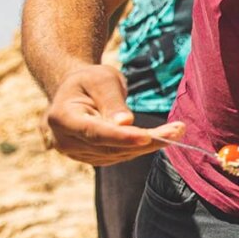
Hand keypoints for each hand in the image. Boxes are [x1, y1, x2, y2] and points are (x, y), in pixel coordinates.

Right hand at [45, 64, 181, 165]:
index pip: (93, 132)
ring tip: (176, 130)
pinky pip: (120, 156)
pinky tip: (161, 136)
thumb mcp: (101, 80)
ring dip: (150, 145)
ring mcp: (77, 153)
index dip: (120, 137)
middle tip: (177, 130)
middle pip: (109, 147)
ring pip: (118, 155)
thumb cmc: (89, 80)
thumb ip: (112, 101)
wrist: (77, 90)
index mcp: (60, 117)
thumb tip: (125, 123)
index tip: (147, 137)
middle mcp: (64, 141)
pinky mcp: (92, 157)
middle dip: (146, 140)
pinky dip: (142, 148)